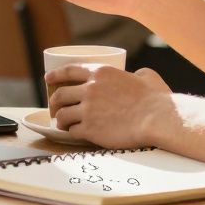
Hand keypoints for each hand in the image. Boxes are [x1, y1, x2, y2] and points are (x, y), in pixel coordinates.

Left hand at [47, 64, 172, 148]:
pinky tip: (76, 133)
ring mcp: (88, 109)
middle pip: (60, 94)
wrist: (156, 118)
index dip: (55, 75)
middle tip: (54, 108)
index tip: (48, 79)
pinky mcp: (90, 128)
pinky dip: (72, 132)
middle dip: (53, 102)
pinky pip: (72, 131)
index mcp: (100, 73)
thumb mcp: (144, 76)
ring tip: (63, 124)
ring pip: (62, 115)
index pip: (69, 70)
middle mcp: (90, 89)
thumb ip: (135, 74)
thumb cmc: (155, 99)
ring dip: (61, 120)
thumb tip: (136, 76)